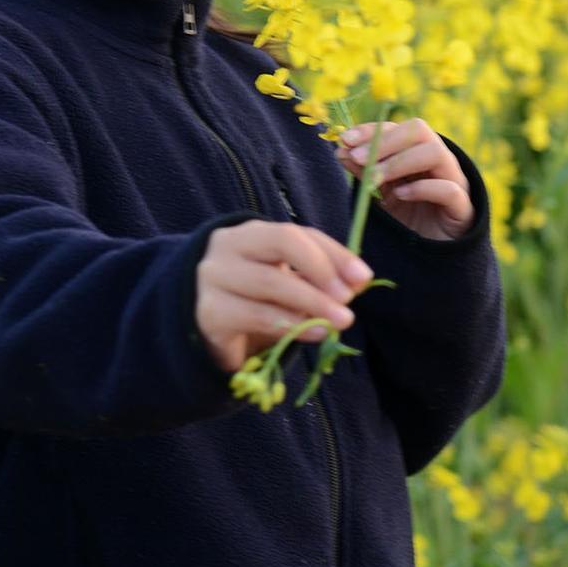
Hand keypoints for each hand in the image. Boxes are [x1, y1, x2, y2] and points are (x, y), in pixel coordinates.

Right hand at [196, 217, 373, 373]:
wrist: (204, 331)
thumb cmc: (253, 303)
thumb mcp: (287, 285)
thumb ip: (318, 279)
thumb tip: (358, 282)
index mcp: (252, 233)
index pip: (298, 233)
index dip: (334, 253)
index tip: (363, 277)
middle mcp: (229, 245)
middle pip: (282, 242)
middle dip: (322, 269)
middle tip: (348, 299)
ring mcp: (215, 276)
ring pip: (270, 281)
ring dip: (312, 302)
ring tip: (340, 321)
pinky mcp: (210, 311)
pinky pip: (256, 314)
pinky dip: (291, 324)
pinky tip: (315, 333)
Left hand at [336, 117, 474, 240]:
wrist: (432, 253)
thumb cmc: (406, 216)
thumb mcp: (380, 192)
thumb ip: (364, 171)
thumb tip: (341, 150)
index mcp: (417, 150)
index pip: (397, 127)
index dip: (371, 130)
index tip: (345, 140)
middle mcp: (438, 159)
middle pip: (419, 131)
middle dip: (385, 142)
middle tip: (358, 158)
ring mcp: (454, 180)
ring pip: (436, 153)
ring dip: (400, 162)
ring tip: (375, 178)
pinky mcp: (463, 208)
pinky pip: (450, 190)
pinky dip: (423, 189)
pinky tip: (400, 195)